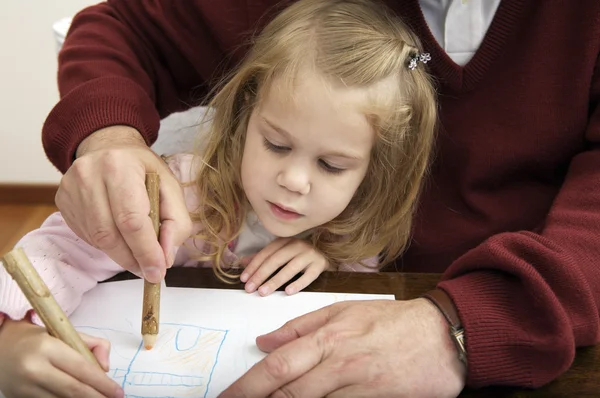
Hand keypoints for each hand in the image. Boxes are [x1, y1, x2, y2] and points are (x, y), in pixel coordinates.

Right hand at [0, 319, 123, 397]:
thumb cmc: (36, 338)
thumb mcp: (63, 332)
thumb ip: (91, 344)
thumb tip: (106, 367)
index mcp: (47, 347)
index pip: (82, 369)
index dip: (103, 383)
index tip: (118, 391)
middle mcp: (34, 369)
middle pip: (73, 389)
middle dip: (97, 397)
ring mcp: (24, 387)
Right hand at [56, 125, 191, 282]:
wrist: (107, 146)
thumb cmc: (142, 169)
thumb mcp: (170, 186)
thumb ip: (176, 221)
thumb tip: (166, 257)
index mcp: (119, 166)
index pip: (132, 219)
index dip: (145, 250)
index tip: (158, 271)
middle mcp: (89, 175)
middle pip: (110, 233)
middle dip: (133, 258)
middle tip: (149, 271)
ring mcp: (70, 188)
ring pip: (97, 238)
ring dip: (120, 255)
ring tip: (138, 256)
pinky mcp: (62, 201)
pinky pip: (86, 235)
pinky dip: (106, 245)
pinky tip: (119, 237)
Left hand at [220, 299, 465, 397]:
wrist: (442, 336)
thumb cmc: (391, 320)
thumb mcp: (344, 311)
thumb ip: (301, 326)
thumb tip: (264, 340)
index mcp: (328, 336)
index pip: (278, 366)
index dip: (247, 386)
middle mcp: (338, 362)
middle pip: (288, 392)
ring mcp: (357, 385)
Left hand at [240, 238, 330, 295]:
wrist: (327, 253)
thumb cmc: (300, 255)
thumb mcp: (281, 253)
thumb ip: (263, 258)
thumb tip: (242, 263)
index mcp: (284, 241)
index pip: (266, 253)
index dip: (253, 266)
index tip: (244, 279)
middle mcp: (296, 245)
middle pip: (276, 260)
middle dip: (261, 275)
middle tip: (250, 289)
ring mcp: (309, 254)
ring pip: (290, 268)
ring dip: (275, 281)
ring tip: (263, 292)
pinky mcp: (320, 265)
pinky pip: (309, 275)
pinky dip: (299, 283)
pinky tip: (288, 292)